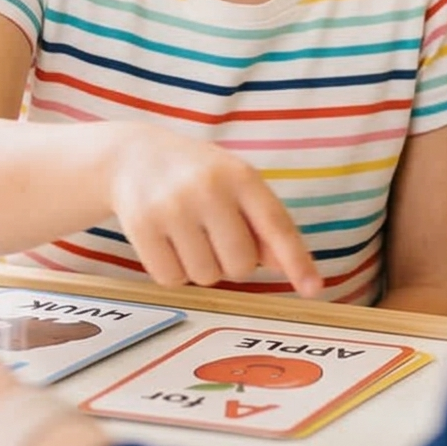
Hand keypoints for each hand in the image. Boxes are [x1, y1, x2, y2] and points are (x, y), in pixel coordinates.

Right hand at [105, 128, 322, 296]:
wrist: (133, 156)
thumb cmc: (197, 176)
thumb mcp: (235, 185)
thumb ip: (264, 225)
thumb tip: (289, 268)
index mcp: (240, 176)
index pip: (276, 225)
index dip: (297, 260)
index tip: (314, 289)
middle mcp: (208, 188)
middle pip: (240, 265)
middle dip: (233, 263)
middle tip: (215, 236)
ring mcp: (172, 207)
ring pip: (206, 276)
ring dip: (201, 267)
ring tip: (188, 234)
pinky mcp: (141, 226)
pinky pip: (171, 279)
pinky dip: (173, 271)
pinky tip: (166, 242)